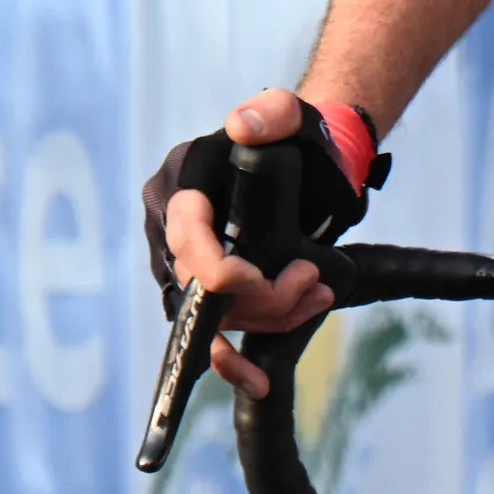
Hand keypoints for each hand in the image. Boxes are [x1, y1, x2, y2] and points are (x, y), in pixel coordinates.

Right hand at [145, 89, 374, 401]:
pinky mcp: (213, 291)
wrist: (314, 164)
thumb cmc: (298, 136)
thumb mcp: (290, 114)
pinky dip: (233, 362)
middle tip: (314, 283)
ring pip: (216, 314)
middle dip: (259, 296)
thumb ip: (271, 111)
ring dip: (269, 317)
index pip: (183, 235)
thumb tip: (244, 124)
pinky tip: (259, 381)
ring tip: (318, 295)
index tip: (256, 277)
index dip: (215, 267)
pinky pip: (211, 338)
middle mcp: (174, 229)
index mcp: (182, 186)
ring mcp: (190, 264)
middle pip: (201, 285)